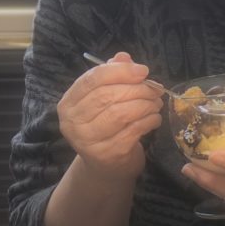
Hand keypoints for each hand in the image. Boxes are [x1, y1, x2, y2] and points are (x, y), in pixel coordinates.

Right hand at [57, 51, 163, 181]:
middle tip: (155, 90)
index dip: (119, 72)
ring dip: (145, 105)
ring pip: (120, 113)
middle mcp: (72, 122)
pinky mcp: (107, 154)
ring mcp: (87, 140)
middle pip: (107, 95)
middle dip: (137, 89)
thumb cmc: (105, 128)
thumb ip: (112, 76)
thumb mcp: (105, 100)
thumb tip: (124, 57)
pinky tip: (154, 118)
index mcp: (68, 103)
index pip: (91, 80)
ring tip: (156, 103)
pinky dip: (148, 121)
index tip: (143, 70)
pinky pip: (132, 130)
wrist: (105, 168)